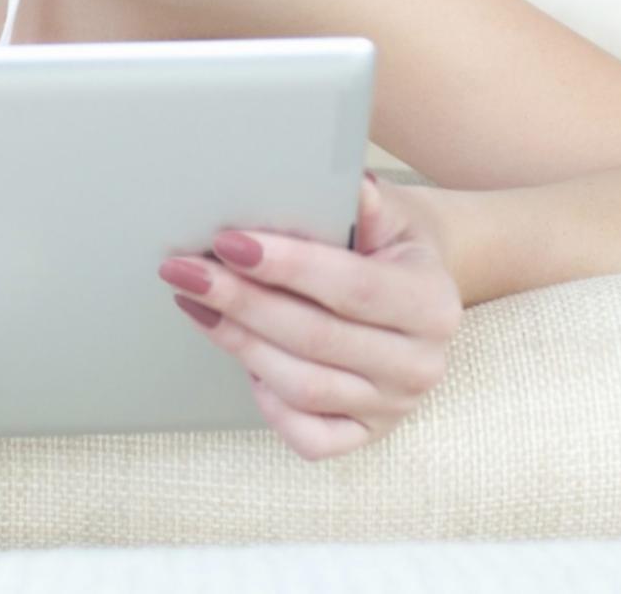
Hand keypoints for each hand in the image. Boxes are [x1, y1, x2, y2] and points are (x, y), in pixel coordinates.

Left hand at [159, 172, 462, 460]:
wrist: (421, 291)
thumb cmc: (394, 245)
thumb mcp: (394, 213)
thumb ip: (369, 203)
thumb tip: (349, 183)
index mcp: (433, 302)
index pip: (352, 288)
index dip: (287, 266)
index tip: (229, 243)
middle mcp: (420, 363)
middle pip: (317, 339)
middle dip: (242, 302)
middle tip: (187, 271)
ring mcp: (394, 406)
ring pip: (303, 387)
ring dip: (240, 343)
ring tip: (198, 303)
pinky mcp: (368, 435)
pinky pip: (310, 438)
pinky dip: (270, 404)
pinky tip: (244, 362)